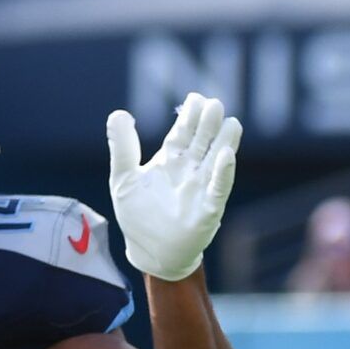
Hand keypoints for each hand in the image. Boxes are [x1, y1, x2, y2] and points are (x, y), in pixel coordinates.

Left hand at [106, 92, 241, 281]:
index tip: (195, 98)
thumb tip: (118, 113)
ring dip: (223, 142)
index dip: (189, 116)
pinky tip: (227, 156)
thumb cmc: (138, 215)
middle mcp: (189, 170)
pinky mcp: (208, 208)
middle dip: (207, 123)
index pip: (182, 133)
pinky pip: (218, 188)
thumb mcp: (123, 178)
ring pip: (215, 159)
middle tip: (214, 103)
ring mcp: (200, 187)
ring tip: (230, 122)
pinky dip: (222, 173)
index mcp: (170, 160)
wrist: (149, 250)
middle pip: (201, 141)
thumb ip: (123, 147)